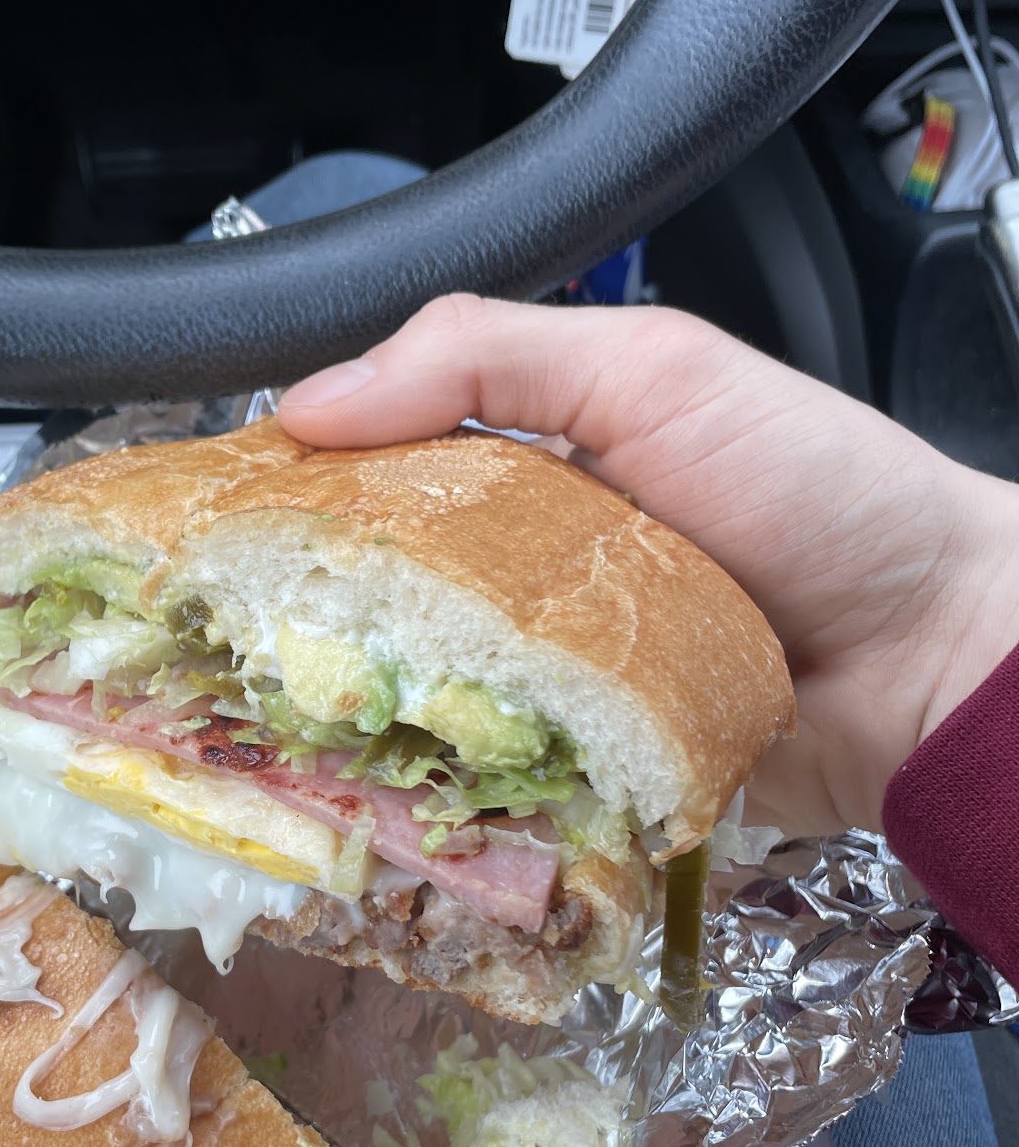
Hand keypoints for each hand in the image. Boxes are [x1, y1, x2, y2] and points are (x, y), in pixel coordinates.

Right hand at [278, 296, 1018, 836]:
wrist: (938, 657)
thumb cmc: (819, 492)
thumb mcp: (653, 368)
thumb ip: (488, 355)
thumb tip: (315, 399)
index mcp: (525, 463)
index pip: (372, 465)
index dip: (291, 489)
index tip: (208, 521)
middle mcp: (521, 574)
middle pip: (375, 594)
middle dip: (299, 616)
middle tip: (212, 639)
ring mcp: (543, 681)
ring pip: (410, 698)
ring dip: (352, 714)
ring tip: (264, 726)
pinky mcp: (569, 773)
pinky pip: (477, 781)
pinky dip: (430, 788)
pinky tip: (366, 792)